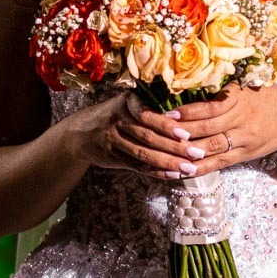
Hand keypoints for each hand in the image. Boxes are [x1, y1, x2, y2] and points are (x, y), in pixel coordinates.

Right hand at [63, 90, 209, 177]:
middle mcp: (118, 120)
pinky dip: (155, 171)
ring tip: (188, 168)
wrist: (80, 133)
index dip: (167, 125)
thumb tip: (185, 118)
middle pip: (148, 136)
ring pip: (143, 153)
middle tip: (196, 153)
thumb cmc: (115, 115)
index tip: (186, 134)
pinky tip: (172, 174)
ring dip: (167, 162)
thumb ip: (150, 109)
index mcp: (126, 102)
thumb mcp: (127, 104)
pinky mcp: (112, 157)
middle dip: (173, 146)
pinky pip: (137, 166)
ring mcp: (113, 140)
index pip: (148, 115)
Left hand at [126, 83, 276, 178]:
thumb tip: (184, 89)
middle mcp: (243, 119)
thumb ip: (220, 91)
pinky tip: (182, 170)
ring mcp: (244, 139)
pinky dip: (199, 168)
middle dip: (183, 132)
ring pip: (212, 148)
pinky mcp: (244, 155)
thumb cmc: (262, 97)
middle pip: (209, 128)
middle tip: (160, 135)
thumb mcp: (244, 88)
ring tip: (166, 155)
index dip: (189, 112)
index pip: (212, 107)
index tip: (169, 114)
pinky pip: (219, 164)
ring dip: (188, 153)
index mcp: (240, 99)